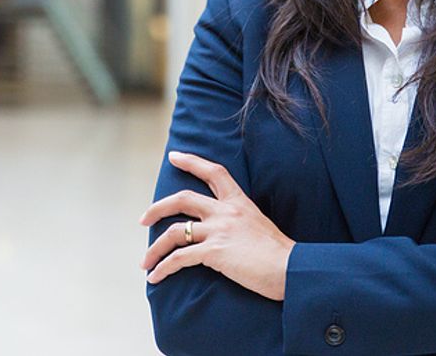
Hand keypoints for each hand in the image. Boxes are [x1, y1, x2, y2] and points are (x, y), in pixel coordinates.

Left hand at [140, 151, 295, 300]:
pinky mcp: (214, 252)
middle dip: (158, 208)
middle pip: (182, 199)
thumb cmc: (281, 254)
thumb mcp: (260, 226)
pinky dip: (163, 268)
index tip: (174, 156)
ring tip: (145, 262)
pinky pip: (179, 258)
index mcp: (239, 202)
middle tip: (144, 218)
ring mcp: (218, 230)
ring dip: (154, 248)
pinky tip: (155, 278)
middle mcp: (226, 211)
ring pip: (173, 232)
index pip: (214, 172)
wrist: (292, 269)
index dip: (191, 161)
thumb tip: (226, 234)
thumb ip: (240, 223)